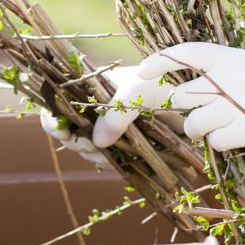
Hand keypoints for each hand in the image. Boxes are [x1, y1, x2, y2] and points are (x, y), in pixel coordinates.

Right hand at [40, 65, 177, 165]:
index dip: (53, 120)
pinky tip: (115, 162)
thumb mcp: (138, 91)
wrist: (191, 94)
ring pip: (87, 147)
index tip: (62, 133)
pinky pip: (106, 156)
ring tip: (105, 157)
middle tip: (91, 148)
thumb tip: (96, 143)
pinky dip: (107, 161)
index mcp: (89, 86)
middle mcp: (93, 106)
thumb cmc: (160, 82)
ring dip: (92, 155)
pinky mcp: (122, 141)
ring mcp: (107, 124)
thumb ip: (117, 113)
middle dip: (76, 143)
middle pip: (69, 130)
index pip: (57, 103)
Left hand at [112, 42, 244, 156]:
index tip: (141, 71)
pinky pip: (214, 142)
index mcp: (230, 57)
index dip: (160, 61)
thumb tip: (166, 87)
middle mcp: (235, 76)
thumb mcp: (242, 71)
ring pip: (194, 122)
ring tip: (225, 124)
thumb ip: (211, 75)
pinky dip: (220, 143)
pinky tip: (239, 136)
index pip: (187, 53)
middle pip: (181, 95)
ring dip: (200, 130)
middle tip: (161, 121)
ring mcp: (244, 102)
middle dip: (171, 110)